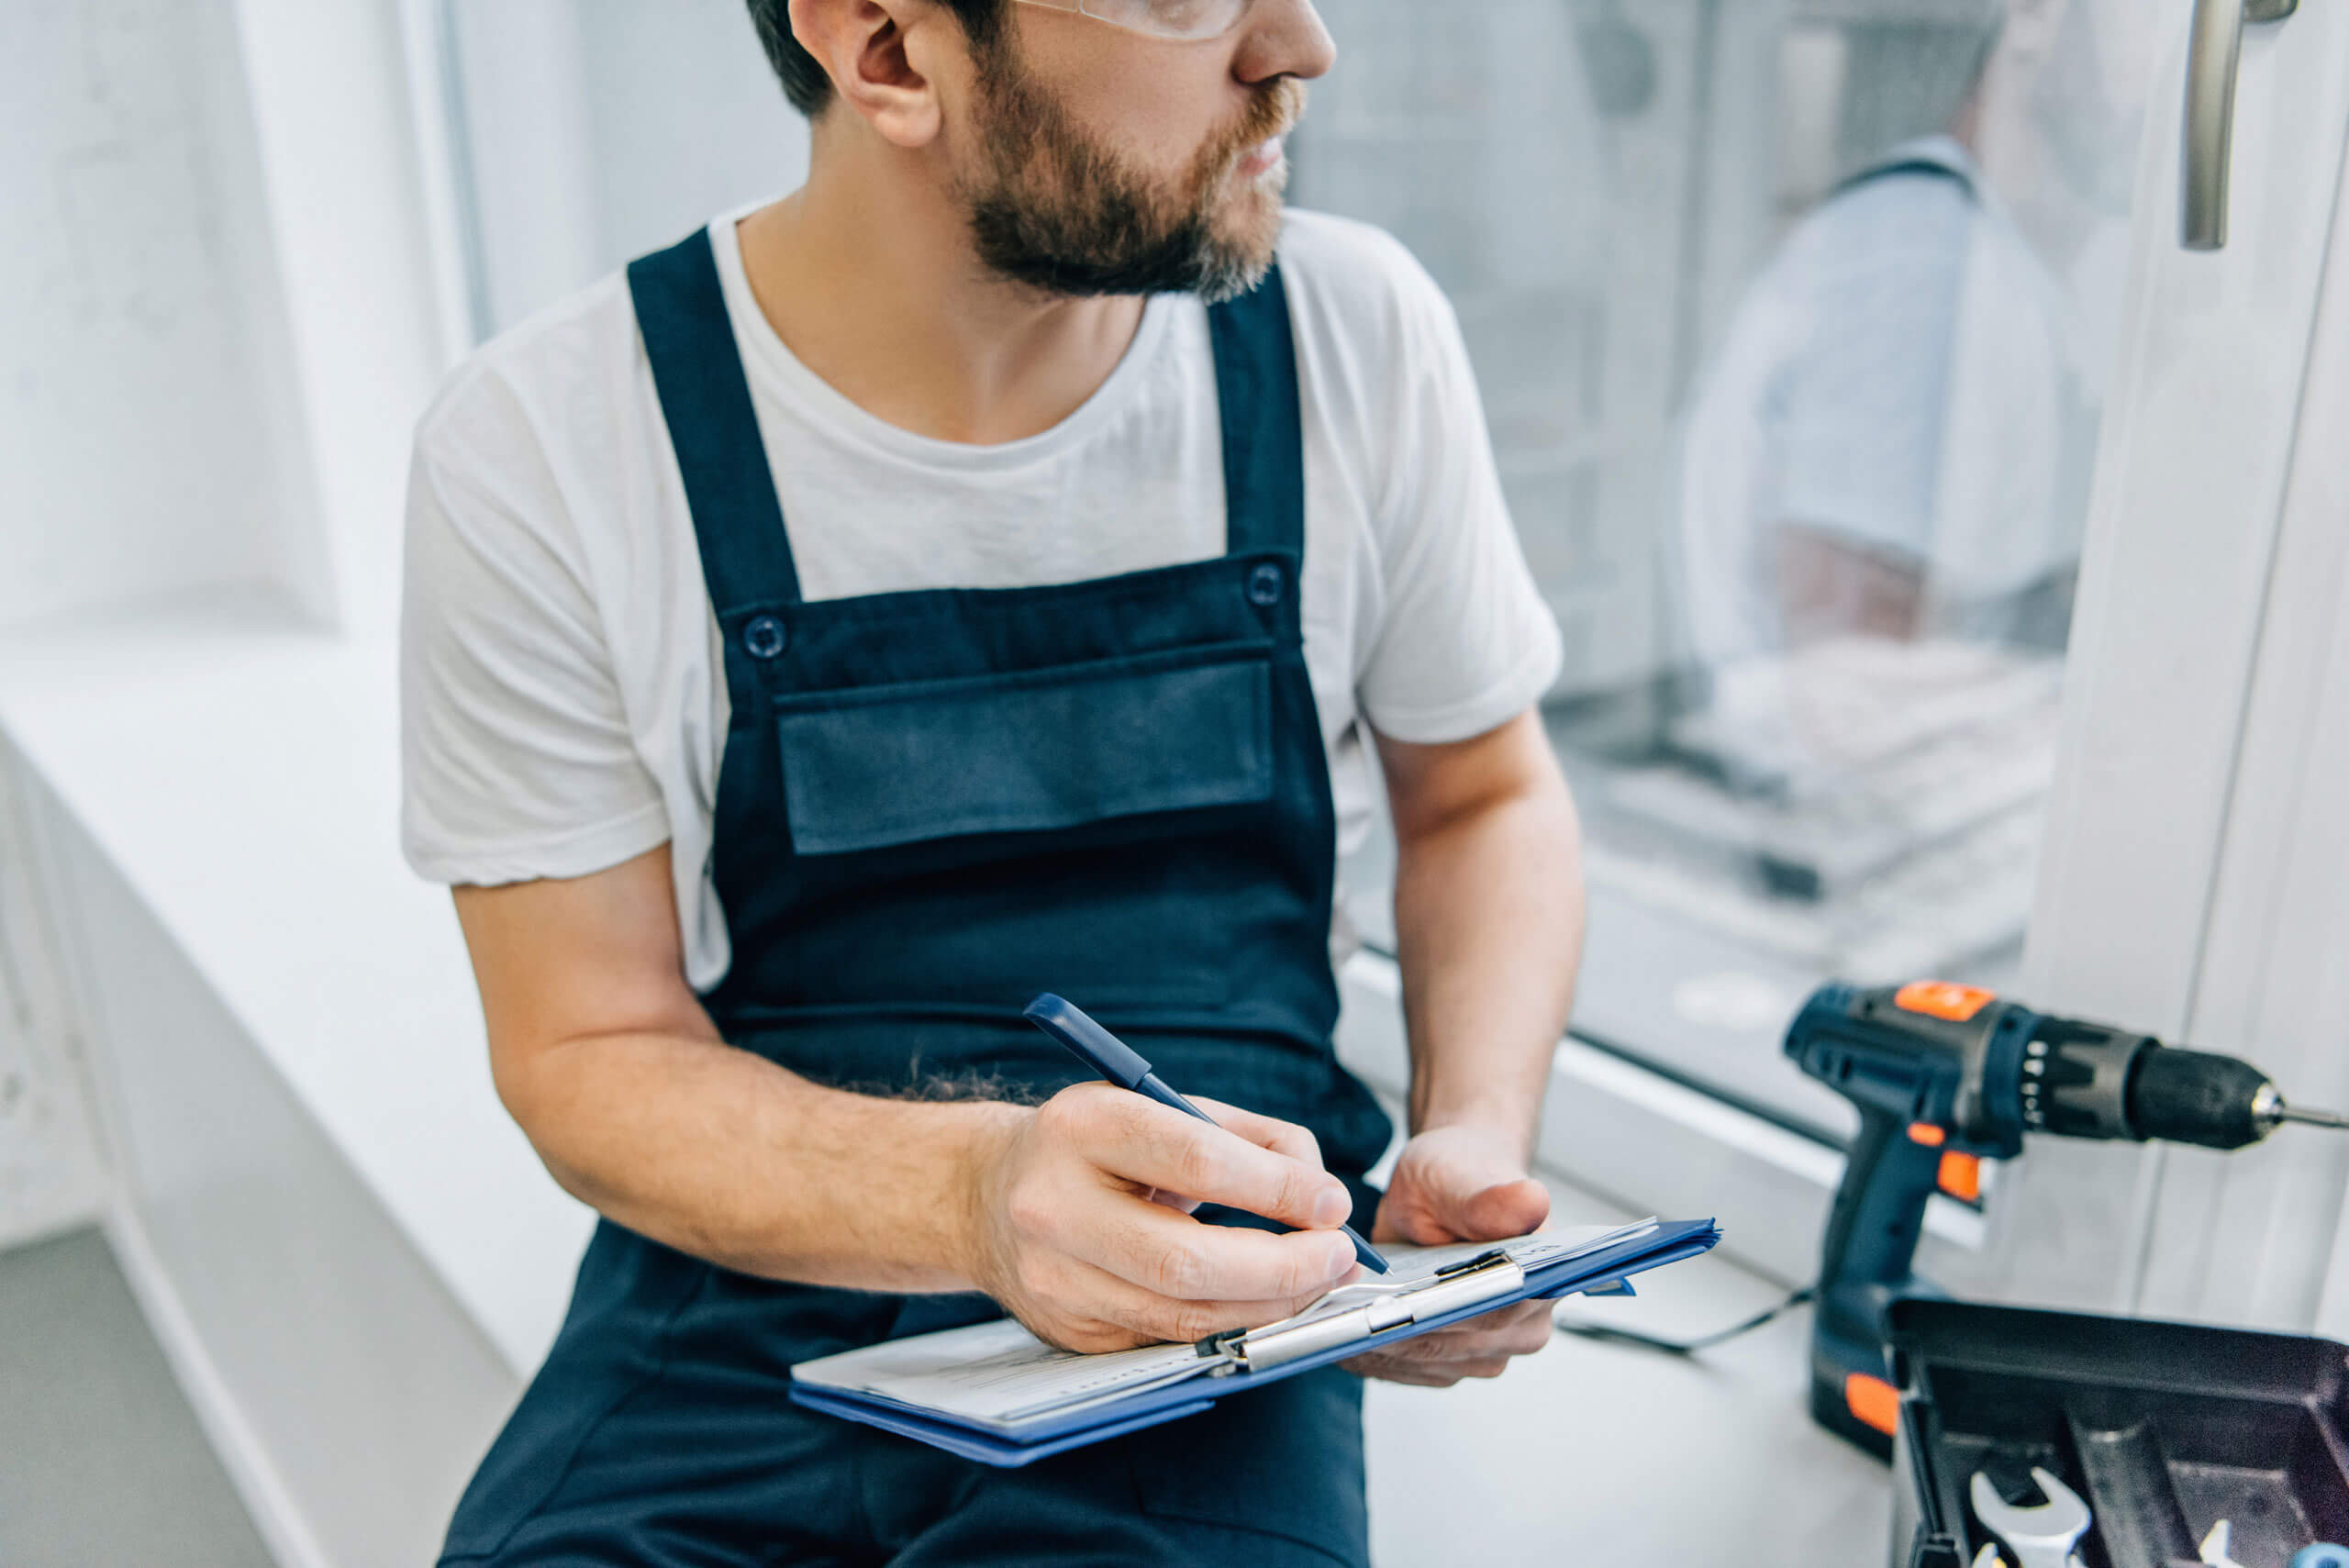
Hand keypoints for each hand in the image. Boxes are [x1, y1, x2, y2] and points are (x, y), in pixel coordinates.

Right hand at [962, 1084, 1363, 1353]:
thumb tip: (1322, 1197)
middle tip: (1339, 1259)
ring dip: (1267, 1307)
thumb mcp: (1161, 1107)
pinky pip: (1166, 1339)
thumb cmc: (1097, 1145)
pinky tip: (1261, 1305)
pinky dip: (1228, 1325)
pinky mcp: (1067, 1329)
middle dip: (1282, 1268)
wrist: (988, 1194)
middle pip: (1185, 1261)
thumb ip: (1250, 1138)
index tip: (1332, 1203)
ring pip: (1181, 1315)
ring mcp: (1054, 1278)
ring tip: (1316, 1284)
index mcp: (1082, 1126)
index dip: (1275, 1190)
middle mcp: (1054, 1205)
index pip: (1193, 1160)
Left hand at [1343, 1124, 1554, 1387]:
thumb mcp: (1464, 1176)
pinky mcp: (1447, 1363)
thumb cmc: (1461, 1177)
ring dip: (1376, 1345)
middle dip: (1394, 1331)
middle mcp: (1521, 1328)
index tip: (1390, 1307)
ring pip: (1419, 1362)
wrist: (1447, 1189)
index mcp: (1540, 1284)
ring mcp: (1484, 1352)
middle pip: (1449, 1346)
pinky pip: (1401, 1368)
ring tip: (1333, 1319)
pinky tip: (1338, 1328)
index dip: (1439, 1313)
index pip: (1490, 1314)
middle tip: (1343, 1313)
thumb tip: (1531, 1200)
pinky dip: (1368, 1351)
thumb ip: (1491, 1198)